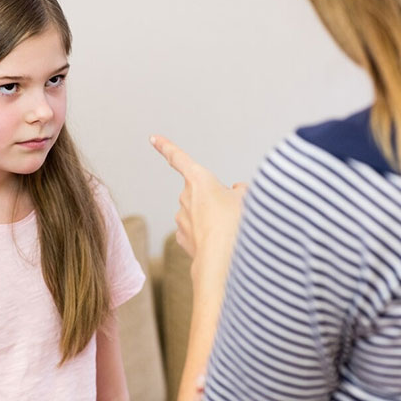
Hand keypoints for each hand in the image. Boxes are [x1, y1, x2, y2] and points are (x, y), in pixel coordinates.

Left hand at [150, 135, 246, 281]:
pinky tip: (219, 243)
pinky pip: (197, 232)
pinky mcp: (182, 238)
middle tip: (235, 212)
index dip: (166, 147)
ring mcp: (181, 219)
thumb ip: (241, 189)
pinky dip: (207, 235)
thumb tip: (235, 190)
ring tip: (230, 231)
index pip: (179, 158)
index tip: (152, 138)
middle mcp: (185, 196)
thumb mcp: (249, 199)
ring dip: (213, 219)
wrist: (224, 261)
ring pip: (201, 213)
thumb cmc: (237, 225)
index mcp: (199, 179)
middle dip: (216, 198)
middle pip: (202, 192)